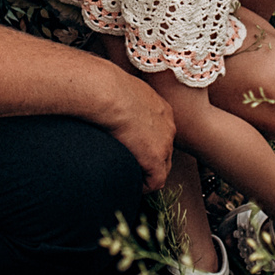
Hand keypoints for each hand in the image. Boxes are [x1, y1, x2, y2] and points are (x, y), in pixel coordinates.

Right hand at [96, 73, 175, 189]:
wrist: (108, 92)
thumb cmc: (107, 87)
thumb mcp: (122, 89)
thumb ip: (124, 99)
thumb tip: (107, 101)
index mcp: (162, 109)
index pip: (161, 133)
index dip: (149, 144)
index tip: (134, 150)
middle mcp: (168, 126)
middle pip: (165, 151)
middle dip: (152, 161)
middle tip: (134, 167)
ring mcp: (164, 143)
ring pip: (162, 167)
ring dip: (147, 174)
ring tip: (131, 178)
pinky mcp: (154, 158)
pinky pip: (155, 182)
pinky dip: (144, 187)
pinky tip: (129, 185)